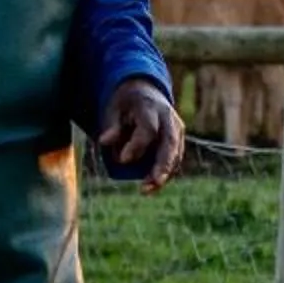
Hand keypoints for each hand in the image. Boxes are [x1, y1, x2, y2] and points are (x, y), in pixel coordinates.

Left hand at [98, 78, 185, 193]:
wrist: (146, 92)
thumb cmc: (126, 104)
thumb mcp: (114, 108)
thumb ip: (112, 125)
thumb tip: (104, 142)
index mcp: (150, 107)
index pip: (148, 129)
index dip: (137, 146)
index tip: (124, 160)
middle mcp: (168, 118)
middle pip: (169, 144)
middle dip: (162, 166)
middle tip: (151, 185)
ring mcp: (177, 129)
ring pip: (176, 154)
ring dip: (164, 174)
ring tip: (147, 190)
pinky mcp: (179, 140)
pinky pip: (176, 159)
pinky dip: (166, 173)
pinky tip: (153, 185)